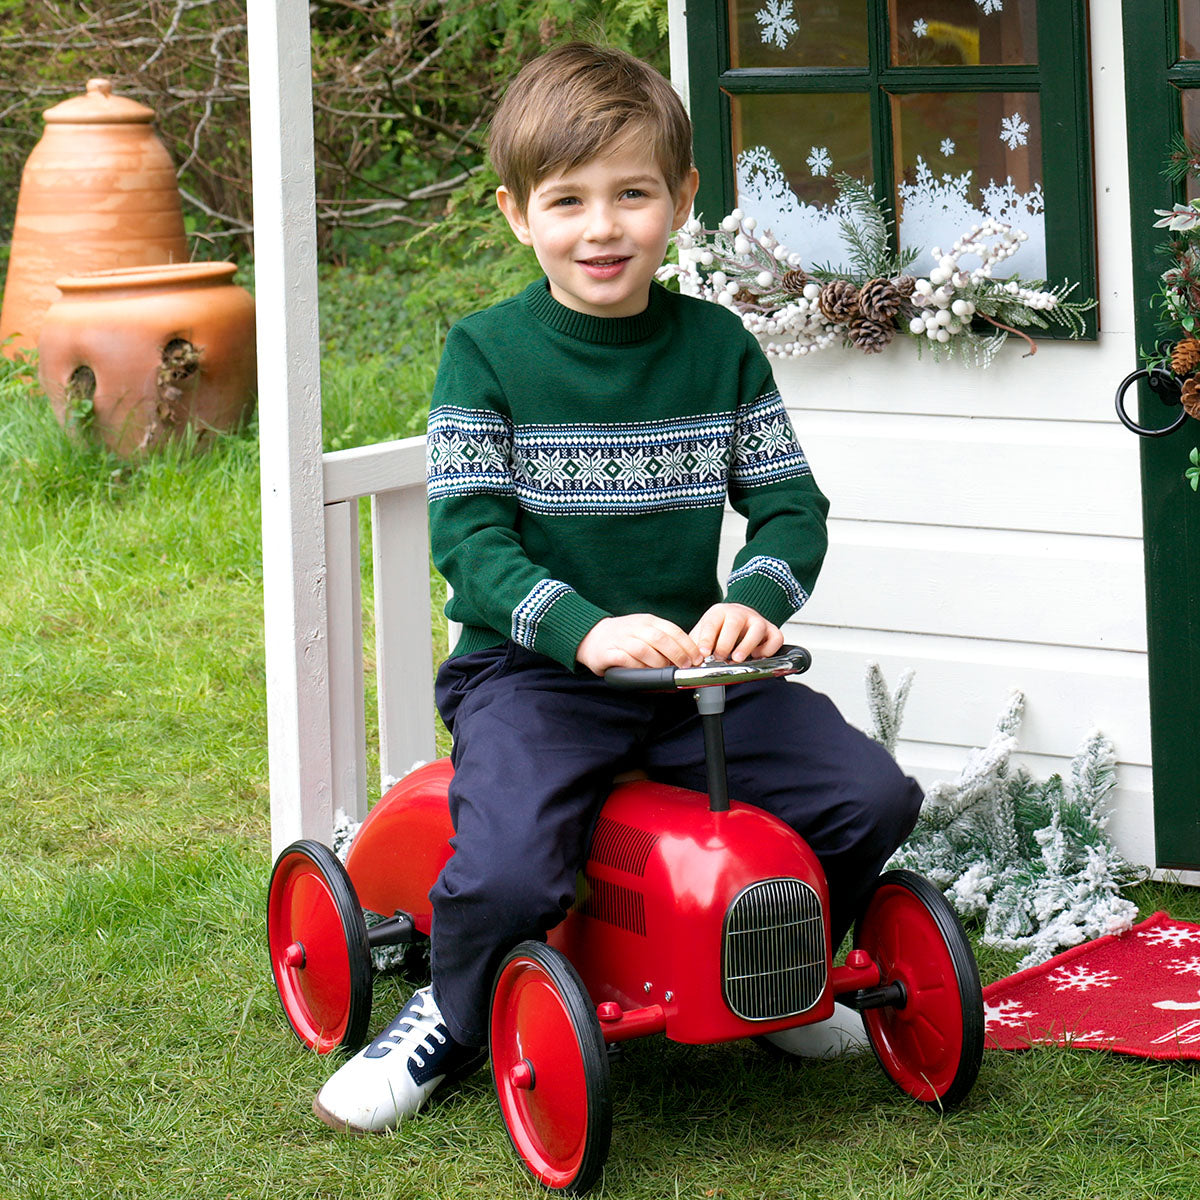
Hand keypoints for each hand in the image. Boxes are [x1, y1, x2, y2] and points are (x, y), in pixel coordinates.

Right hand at [576, 614, 702, 675]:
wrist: (592, 636)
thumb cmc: (624, 636)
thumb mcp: (646, 631)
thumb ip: (664, 641)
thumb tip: (688, 658)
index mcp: (648, 621)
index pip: (673, 630)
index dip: (687, 645)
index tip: (697, 658)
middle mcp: (635, 627)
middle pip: (660, 639)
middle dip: (677, 654)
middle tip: (685, 667)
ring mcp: (621, 639)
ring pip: (644, 649)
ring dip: (658, 663)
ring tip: (665, 671)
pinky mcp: (608, 652)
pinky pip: (626, 659)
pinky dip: (638, 667)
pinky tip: (644, 672)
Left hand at [689, 603, 783, 662]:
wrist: (739, 618)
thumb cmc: (719, 630)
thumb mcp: (703, 633)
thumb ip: (695, 646)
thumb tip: (687, 662)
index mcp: (719, 613)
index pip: (711, 623)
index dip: (706, 639)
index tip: (703, 654)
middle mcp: (739, 613)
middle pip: (734, 623)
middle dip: (725, 643)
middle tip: (719, 658)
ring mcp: (757, 620)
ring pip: (757, 628)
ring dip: (747, 645)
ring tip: (737, 658)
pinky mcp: (772, 630)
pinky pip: (776, 638)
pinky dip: (769, 649)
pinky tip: (757, 656)